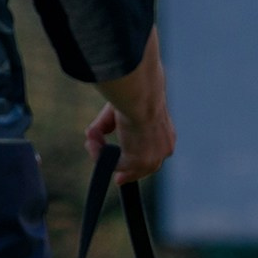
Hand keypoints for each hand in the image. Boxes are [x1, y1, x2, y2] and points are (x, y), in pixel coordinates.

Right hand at [88, 31, 174, 183]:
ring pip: (124, 165)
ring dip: (101, 151)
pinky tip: (92, 138)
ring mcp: (153, 157)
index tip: (118, 166)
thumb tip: (93, 129)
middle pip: (143, 167)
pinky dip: (98, 152)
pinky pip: (112, 164)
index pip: (155, 153)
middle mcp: (164, 148)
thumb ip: (110, 120)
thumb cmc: (135, 90)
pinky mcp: (138, 162)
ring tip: (91, 136)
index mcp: (167, 132)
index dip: (136, 161)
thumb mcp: (124, 105)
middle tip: (105, 164)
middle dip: (122, 167)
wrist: (141, 92)